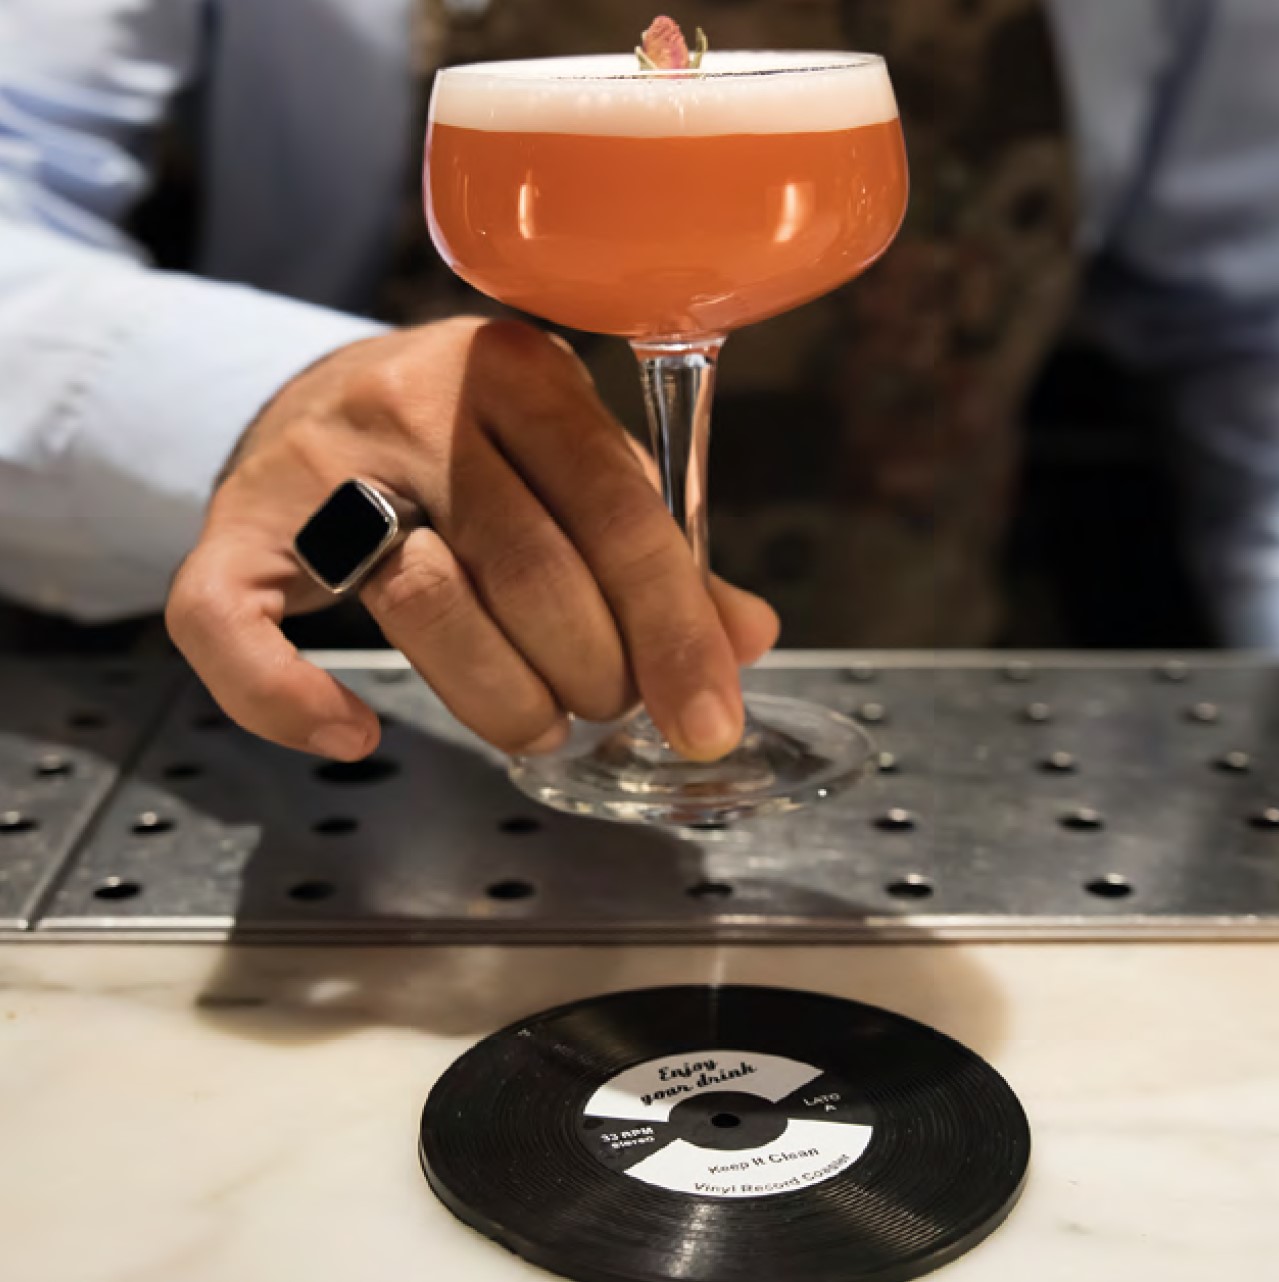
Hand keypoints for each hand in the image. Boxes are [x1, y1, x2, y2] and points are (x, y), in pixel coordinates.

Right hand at [166, 317, 777, 762]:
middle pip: (529, 566)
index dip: (673, 629)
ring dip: (499, 698)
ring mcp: (315, 461)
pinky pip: (235, 629)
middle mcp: (416, 402)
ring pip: (422, 603)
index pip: (618, 513)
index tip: (706, 719)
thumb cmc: (469, 446)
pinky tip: (355, 731)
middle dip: (593, 671)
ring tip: (536, 722)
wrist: (316, 394)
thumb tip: (746, 639)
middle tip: (606, 706)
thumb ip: (655, 549)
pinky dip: (292, 702)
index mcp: (520, 374)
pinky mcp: (233, 523)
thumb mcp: (571, 467)